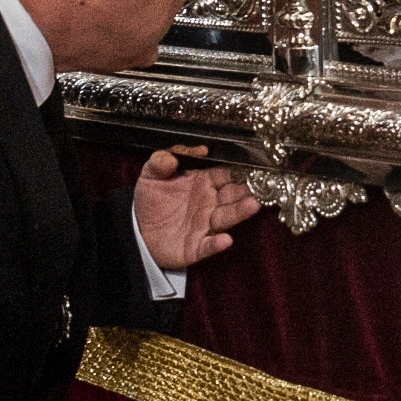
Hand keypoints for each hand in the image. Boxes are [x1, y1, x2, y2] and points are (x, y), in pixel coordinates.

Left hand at [134, 144, 256, 271]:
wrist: (139, 230)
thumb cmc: (151, 200)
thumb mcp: (151, 175)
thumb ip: (162, 161)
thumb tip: (184, 152)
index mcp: (203, 182)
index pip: (225, 174)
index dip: (237, 170)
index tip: (251, 165)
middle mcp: (209, 203)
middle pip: (232, 195)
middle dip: (247, 189)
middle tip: (261, 184)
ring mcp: (205, 225)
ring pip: (226, 217)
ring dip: (240, 212)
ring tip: (253, 205)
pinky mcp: (197, 247)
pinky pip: (209, 246)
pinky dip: (217, 244)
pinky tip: (225, 240)